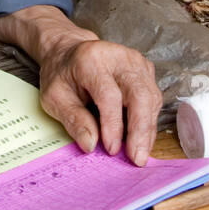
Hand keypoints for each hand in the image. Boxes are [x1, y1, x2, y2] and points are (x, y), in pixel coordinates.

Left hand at [0, 5, 162, 165]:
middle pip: (139, 94)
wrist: (70, 51)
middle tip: (137, 158)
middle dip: (140, 129)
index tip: (111, 149)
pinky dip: (149, 121)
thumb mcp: (54, 97)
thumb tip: (90, 145)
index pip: (109, 95)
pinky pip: (153, 98)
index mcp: (91, 60)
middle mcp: (119, 57)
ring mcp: (136, 61)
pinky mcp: (146, 70)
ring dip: (147, 129)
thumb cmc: (61, 75)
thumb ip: (73, 119)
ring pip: (151, 98)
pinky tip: (142, 139)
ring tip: (140, 154)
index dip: (112, 124)